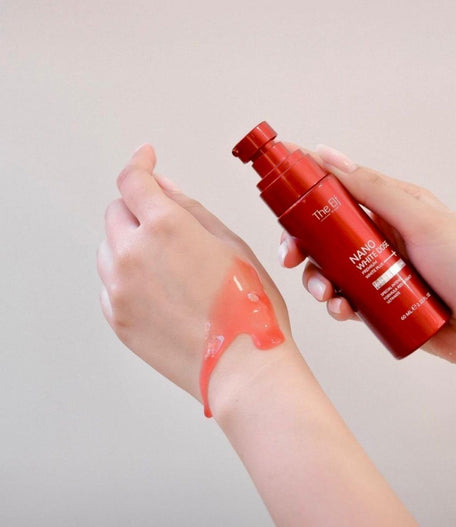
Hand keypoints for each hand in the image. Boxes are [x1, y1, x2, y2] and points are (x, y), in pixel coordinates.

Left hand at [97, 145, 291, 404]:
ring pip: (109, 248)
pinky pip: (110, 283)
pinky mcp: (117, 319)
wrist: (241, 367)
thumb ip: (190, 208)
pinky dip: (128, 276)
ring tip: (171, 267)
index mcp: (166, 228)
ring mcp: (119, 290)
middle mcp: (133, 255)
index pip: (134, 180)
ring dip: (131, 243)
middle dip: (139, 209)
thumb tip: (162, 187)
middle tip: (169, 227)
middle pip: (116, 212)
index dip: (140, 163)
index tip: (145, 158)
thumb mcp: (231, 243)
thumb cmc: (248, 307)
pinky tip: (162, 291)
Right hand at [279, 144, 455, 419]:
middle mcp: (380, 236)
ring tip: (325, 294)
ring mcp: (376, 270)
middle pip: (323, 232)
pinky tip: (342, 310)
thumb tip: (331, 156)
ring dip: (316, 280)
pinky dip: (336, 304)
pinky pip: (343, 298)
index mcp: (392, 208)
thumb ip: (376, 190)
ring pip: (328, 268)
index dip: (307, 185)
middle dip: (300, 242)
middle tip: (291, 254)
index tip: (278, 182)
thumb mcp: (424, 221)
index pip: (341, 188)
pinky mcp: (376, 301)